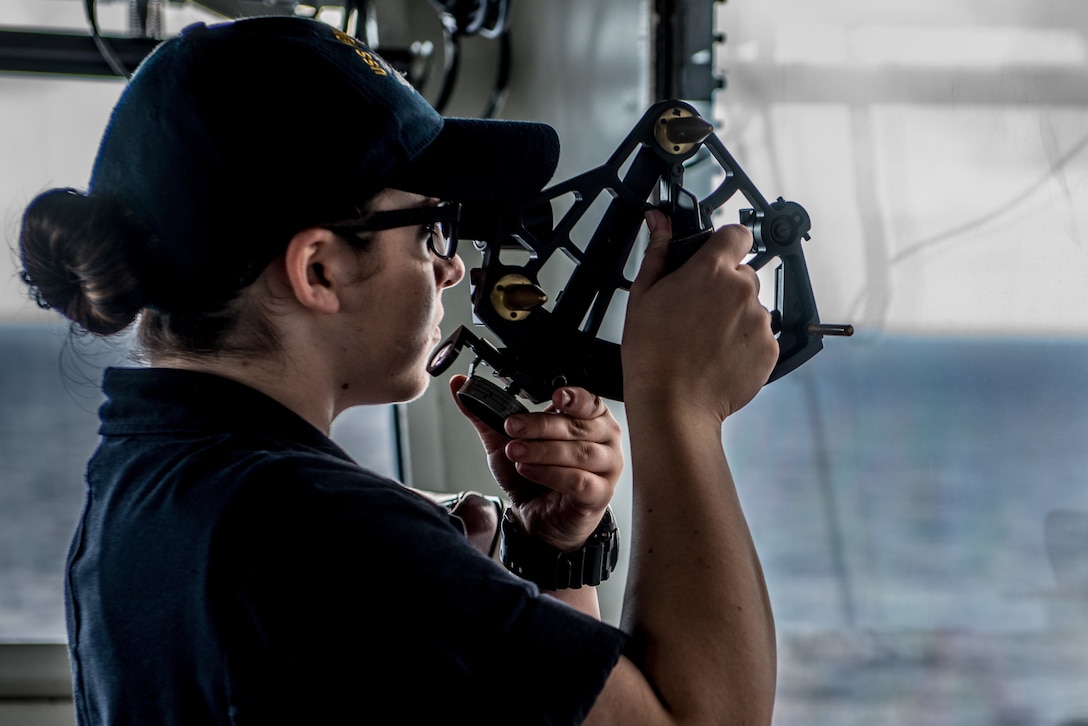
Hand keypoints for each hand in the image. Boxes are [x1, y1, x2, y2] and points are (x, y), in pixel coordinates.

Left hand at [449, 375, 622, 550]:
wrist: (539, 518)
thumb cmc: (534, 475)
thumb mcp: (506, 439)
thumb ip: (485, 412)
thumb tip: (459, 385)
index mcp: (590, 417)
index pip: (589, 401)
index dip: (574, 397)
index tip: (555, 396)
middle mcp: (605, 439)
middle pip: (578, 426)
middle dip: (541, 426)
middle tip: (512, 427)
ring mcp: (607, 468)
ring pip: (579, 453)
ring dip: (542, 451)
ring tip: (515, 452)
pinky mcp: (599, 494)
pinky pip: (579, 481)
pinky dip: (551, 474)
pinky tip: (529, 470)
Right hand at [622, 210, 778, 420]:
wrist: (673, 404)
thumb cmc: (652, 353)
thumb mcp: (643, 296)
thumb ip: (658, 252)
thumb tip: (658, 221)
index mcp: (711, 270)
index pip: (736, 235)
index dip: (725, 245)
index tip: (715, 259)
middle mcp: (742, 290)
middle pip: (743, 275)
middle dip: (724, 289)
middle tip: (697, 314)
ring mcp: (760, 321)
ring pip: (752, 308)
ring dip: (735, 318)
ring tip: (705, 342)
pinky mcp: (771, 349)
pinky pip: (761, 337)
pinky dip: (745, 344)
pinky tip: (718, 357)